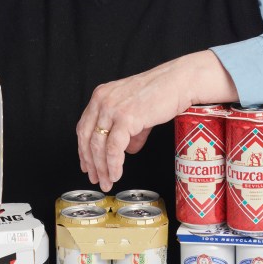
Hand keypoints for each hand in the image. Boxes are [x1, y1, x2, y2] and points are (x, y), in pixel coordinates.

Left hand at [76, 50, 238, 190]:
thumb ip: (129, 130)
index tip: (86, 165)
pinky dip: (113, 165)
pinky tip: (116, 174)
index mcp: (101, 96)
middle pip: (87, 138)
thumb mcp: (137, 110)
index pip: (84, 127)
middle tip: (95, 178)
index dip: (83, 150)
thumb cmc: (161, 92)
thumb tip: (127, 150)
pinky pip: (113, 148)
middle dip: (90, 163)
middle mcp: (102, 101)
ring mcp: (112, 109)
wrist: (179, 82)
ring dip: (101, 168)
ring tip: (107, 181)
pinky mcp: (126, 118)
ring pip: (98, 146)